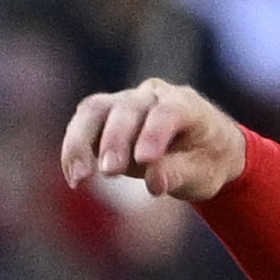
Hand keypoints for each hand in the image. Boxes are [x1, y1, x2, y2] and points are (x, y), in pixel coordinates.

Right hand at [58, 78, 249, 204]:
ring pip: (96, 109)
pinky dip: (75, 148)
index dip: (154, 134)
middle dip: (116, 140)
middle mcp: (153, 96)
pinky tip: (73, 176)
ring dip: (82, 141)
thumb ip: (180, 174)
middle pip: (128, 108)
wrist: (203, 147)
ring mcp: (127, 102)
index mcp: (187, 105)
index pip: (167, 112)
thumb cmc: (206, 160)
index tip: (145, 161)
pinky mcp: (106, 116)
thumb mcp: (205, 174)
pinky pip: (83, 123)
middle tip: (111, 172)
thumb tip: (154, 182)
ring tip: (78, 177)